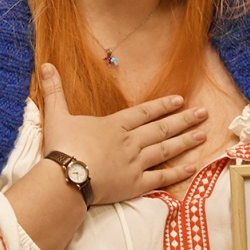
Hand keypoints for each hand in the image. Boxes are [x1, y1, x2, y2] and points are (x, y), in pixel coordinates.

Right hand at [39, 62, 206, 203]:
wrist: (66, 178)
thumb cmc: (62, 147)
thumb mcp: (56, 115)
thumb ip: (54, 91)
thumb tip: (46, 64)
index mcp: (115, 126)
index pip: (144, 113)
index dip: (163, 106)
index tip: (180, 100)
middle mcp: (130, 142)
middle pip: (161, 129)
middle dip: (184, 120)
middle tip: (204, 113)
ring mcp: (136, 163)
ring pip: (165, 150)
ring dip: (185, 141)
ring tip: (202, 134)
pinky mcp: (136, 185)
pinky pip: (161, 178)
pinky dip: (177, 173)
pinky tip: (192, 167)